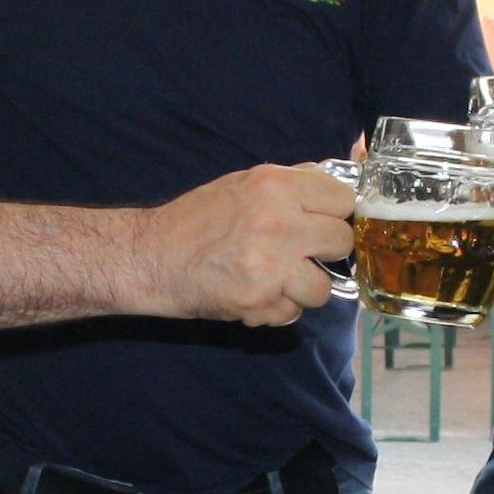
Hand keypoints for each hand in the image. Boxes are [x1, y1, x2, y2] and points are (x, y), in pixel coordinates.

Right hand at [135, 163, 354, 326]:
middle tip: (300, 253)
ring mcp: (271, 265)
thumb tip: (338, 180)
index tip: (322, 222)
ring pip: (323, 287)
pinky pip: (293, 312)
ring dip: (303, 288)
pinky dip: (277, 309)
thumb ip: (293, 183)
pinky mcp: (259, 301)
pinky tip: (254, 294)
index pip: (342, 199)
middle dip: (324, 251)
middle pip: (341, 242)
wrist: (150, 257)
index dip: (333, 213)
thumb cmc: (196, 219)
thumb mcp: (243, 183)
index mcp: (276, 185)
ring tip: (275, 279)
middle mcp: (278, 222)